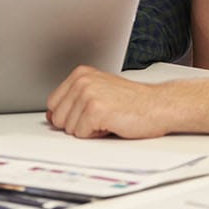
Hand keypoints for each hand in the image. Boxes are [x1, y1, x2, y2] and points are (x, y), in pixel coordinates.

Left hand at [46, 66, 169, 138]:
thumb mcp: (99, 94)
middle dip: (78, 123)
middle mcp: (82, 80)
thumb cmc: (133, 102)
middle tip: (102, 115)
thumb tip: (50, 116)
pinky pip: (81, 134)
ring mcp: (88, 94)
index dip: (70, 115)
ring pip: (69, 128)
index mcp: (81, 74)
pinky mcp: (95, 110)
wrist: (158, 105)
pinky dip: (96, 134)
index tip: (88, 112)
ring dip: (88, 129)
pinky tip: (111, 123)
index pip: (53, 103)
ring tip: (108, 118)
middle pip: (57, 118)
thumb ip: (73, 102)